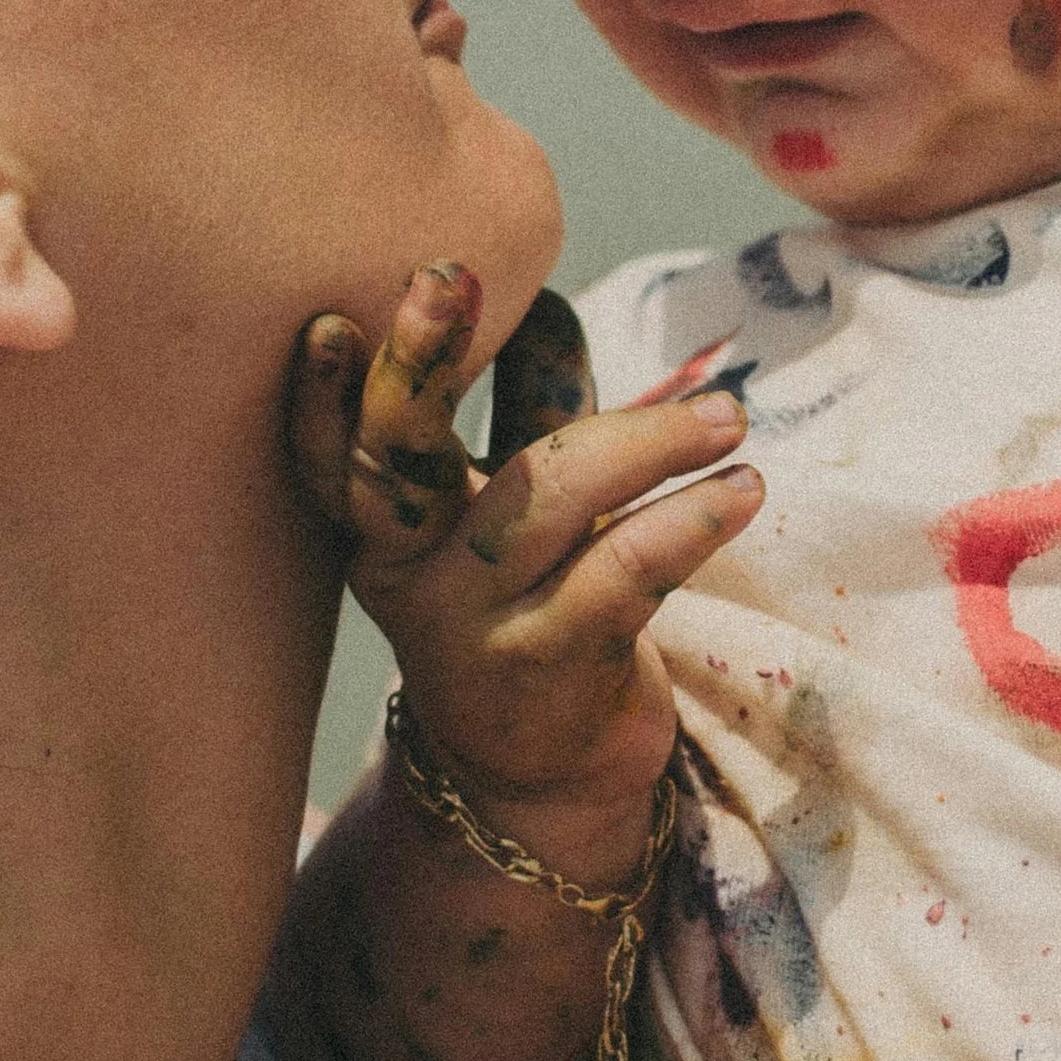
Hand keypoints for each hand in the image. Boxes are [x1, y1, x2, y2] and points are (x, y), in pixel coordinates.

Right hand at [288, 263, 761, 835]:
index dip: (317, 393)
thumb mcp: (513, 508)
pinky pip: (624, 573)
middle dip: (415, 365)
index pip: (330, 455)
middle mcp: (405, 577)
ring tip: (728, 417)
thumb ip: (523, 409)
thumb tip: (539, 294)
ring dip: (647, 441)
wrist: (542, 784)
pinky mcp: (552, 673)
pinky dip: (690, 520)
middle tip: (450, 276)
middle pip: (396, 462)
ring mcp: (472, 629)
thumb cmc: (529, 608)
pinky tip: (743, 490)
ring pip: (545, 499)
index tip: (328, 318)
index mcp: (380, 531)